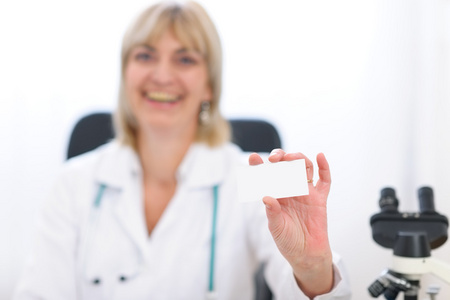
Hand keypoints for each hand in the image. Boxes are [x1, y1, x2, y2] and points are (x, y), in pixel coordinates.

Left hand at [249, 149, 333, 297]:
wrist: (306, 255)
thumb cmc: (288, 241)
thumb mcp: (276, 227)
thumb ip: (272, 212)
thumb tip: (266, 197)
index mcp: (276, 195)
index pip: (266, 176)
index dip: (259, 166)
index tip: (253, 157)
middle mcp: (290, 190)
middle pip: (286, 166)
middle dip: (280, 158)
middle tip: (274, 159)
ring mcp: (306, 192)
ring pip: (304, 168)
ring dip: (298, 159)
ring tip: (292, 158)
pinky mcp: (320, 198)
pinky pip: (324, 180)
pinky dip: (324, 167)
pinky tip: (320, 156)